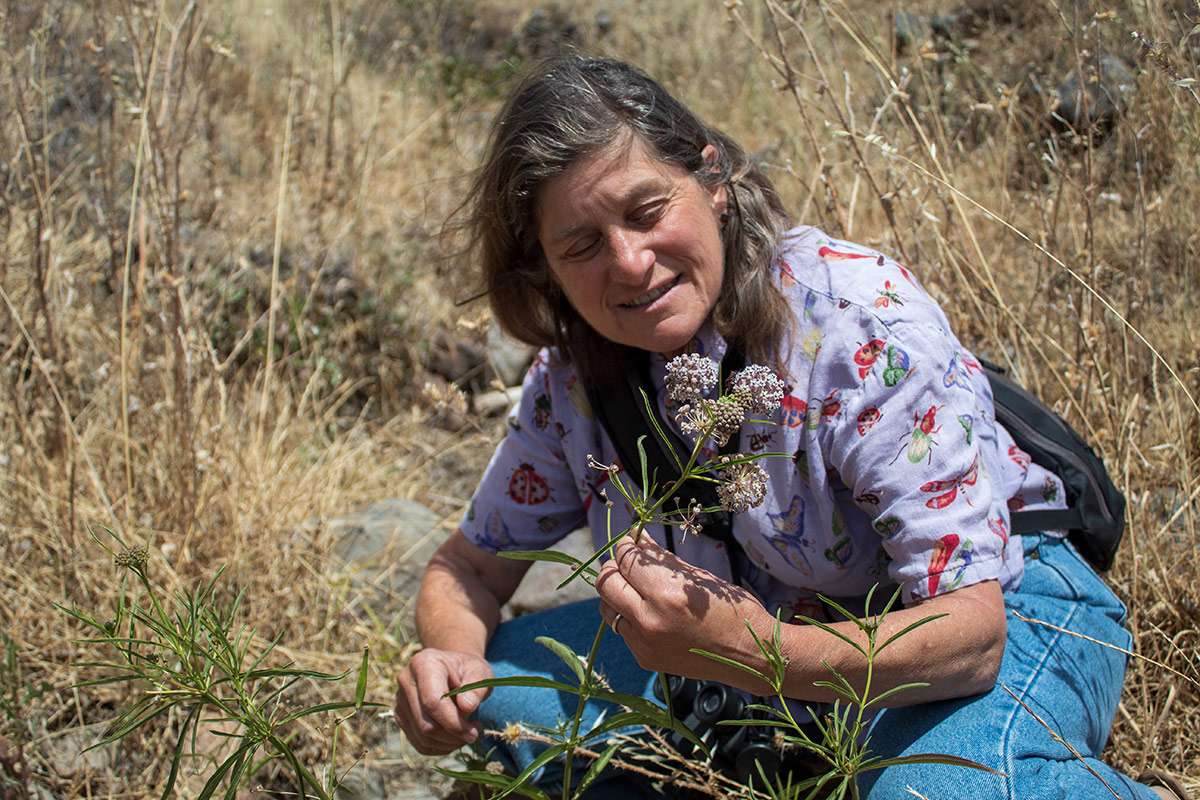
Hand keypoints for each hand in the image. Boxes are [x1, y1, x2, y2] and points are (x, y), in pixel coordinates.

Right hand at [394, 648, 492, 754]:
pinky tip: (454, 737)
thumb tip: (466, 707)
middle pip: (426, 723)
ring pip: (422, 736)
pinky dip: (440, 746)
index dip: (453, 723)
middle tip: (474, 733)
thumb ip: (476, 688)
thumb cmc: (467, 670)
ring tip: (466, 732)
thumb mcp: (480, 672)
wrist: (452, 669)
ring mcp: (400, 700)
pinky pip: (419, 743)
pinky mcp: (401, 716)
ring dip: (448, 743)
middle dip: (453, 736)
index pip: (433, 702)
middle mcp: (406, 680)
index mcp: (424, 663)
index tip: (473, 732)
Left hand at [595, 533, 769, 682]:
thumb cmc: (732, 608)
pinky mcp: (645, 658)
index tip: (631, 542)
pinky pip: (623, 629)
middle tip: (628, 562)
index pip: (626, 560)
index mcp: (665, 593)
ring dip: (617, 593)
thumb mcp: (698, 577)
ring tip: (636, 587)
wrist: (750, 654)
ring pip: (607, 608)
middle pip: (607, 584)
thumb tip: (638, 538)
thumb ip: (661, 559)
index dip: (626, 547)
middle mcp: (649, 619)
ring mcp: (644, 643)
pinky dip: (629, 616)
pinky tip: (649, 612)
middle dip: (615, 567)